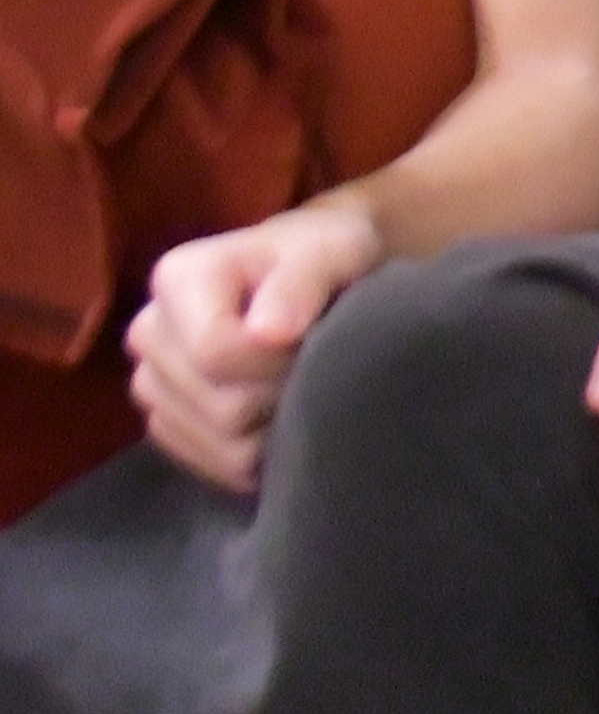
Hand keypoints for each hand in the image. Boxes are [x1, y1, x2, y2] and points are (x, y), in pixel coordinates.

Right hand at [125, 194, 389, 494]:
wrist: (319, 276)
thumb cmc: (327, 256)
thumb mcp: (334, 249)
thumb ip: (303, 280)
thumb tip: (269, 333)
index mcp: (177, 279)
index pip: (215, 353)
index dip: (277, 362)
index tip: (316, 340)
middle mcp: (149, 332)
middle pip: (220, 406)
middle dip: (283, 394)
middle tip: (315, 363)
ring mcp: (150, 382)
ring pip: (220, 444)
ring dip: (276, 425)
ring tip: (299, 382)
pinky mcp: (167, 421)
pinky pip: (213, 465)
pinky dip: (259, 452)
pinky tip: (279, 413)